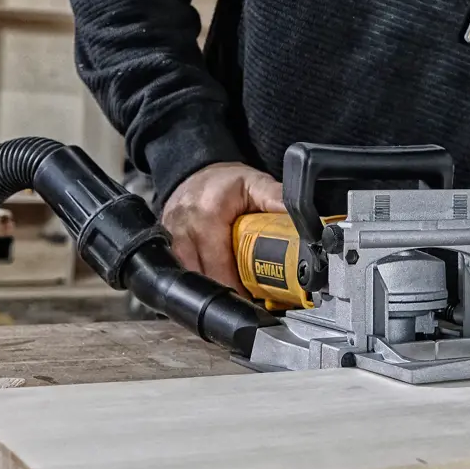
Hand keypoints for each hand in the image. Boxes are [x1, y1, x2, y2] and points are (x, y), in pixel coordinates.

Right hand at [161, 161, 283, 293]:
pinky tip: (209, 285)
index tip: (254, 297)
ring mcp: (168, 238)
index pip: (220, 267)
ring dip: (209, 291)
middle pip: (202, 279)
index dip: (237, 288)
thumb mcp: (255, 183)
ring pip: (187, 281)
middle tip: (247, 298)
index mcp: (207, 215)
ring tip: (230, 293)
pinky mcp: (162, 246)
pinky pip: (178, 274)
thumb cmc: (224, 181)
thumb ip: (279, 200)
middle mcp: (182, 228)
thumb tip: (306, 222)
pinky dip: (195, 283)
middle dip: (225, 294)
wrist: (193, 170)